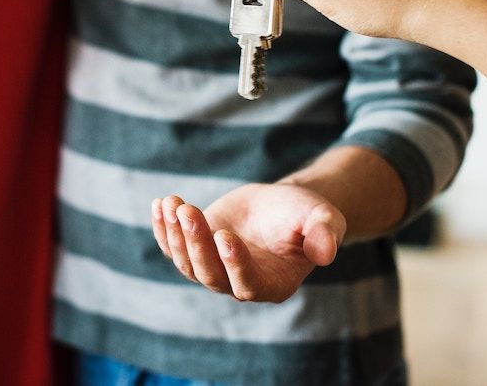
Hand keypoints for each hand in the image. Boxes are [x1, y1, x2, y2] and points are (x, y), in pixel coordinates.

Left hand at [151, 183, 345, 302]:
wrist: (283, 205)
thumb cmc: (306, 215)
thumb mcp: (322, 218)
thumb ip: (325, 234)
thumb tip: (327, 252)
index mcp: (273, 284)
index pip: (247, 284)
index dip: (234, 263)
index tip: (224, 235)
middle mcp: (239, 283)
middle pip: (210, 274)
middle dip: (196, 243)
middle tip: (188, 210)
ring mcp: (214, 268)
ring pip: (187, 262)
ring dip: (175, 234)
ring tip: (172, 203)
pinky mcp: (197, 250)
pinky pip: (173, 247)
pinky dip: (163, 229)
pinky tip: (159, 205)